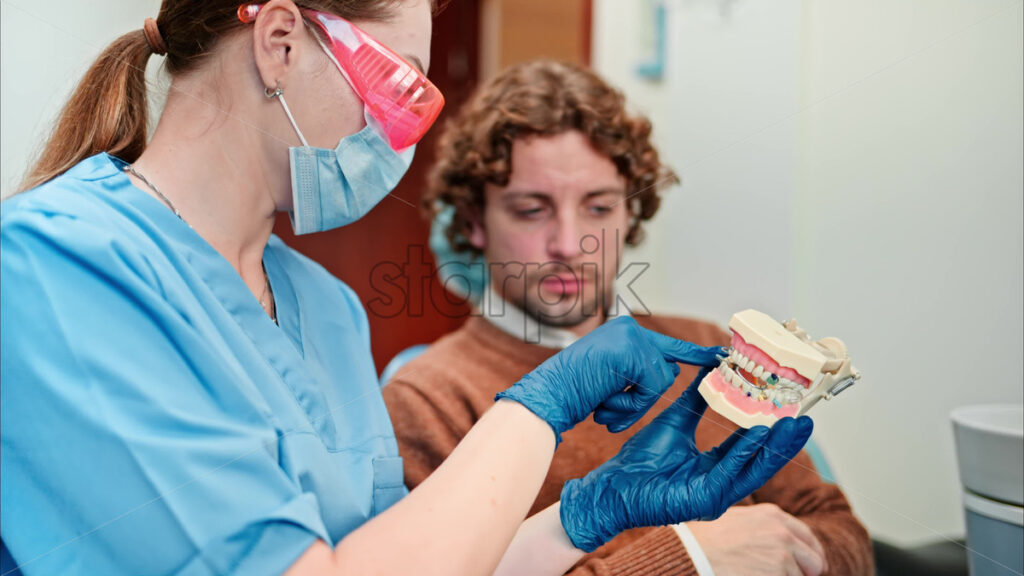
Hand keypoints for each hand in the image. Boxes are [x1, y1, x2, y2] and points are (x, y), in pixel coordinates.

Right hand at [495, 317, 723, 442]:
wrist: (545, 397)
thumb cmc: (572, 394)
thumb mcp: (610, 379)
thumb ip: (638, 372)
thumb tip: (673, 372)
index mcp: (624, 333)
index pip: (668, 345)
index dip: (697, 353)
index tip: (723, 354)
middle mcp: (629, 328)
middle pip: (664, 370)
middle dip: (643, 398)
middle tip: (608, 405)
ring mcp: (631, 337)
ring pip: (660, 381)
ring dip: (634, 404)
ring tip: (602, 403)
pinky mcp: (632, 350)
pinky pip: (651, 388)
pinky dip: (631, 404)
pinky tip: (605, 401)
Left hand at [559, 368, 813, 551]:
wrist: (614, 483)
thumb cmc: (640, 460)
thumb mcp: (675, 421)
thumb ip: (695, 399)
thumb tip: (711, 367)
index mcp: (716, 468)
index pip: (751, 448)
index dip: (771, 431)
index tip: (790, 410)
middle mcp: (721, 485)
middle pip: (760, 461)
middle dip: (785, 441)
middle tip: (806, 419)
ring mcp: (714, 496)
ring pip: (751, 469)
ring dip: (773, 447)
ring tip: (792, 425)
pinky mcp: (702, 502)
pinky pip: (727, 474)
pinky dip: (743, 454)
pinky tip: (757, 435)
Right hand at [688, 503, 827, 575]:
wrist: (691, 551)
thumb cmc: (707, 536)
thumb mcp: (739, 518)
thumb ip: (764, 525)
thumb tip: (782, 541)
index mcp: (774, 516)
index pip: (809, 538)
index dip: (810, 555)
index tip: (808, 566)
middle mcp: (783, 534)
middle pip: (815, 562)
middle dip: (806, 572)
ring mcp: (783, 557)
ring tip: (758, 574)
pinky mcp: (778, 575)